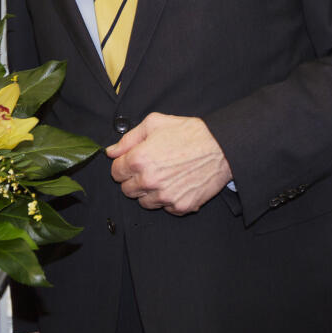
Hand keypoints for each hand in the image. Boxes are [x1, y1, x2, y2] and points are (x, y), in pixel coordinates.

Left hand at [106, 113, 231, 214]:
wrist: (220, 147)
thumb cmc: (188, 132)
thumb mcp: (154, 123)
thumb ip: (128, 139)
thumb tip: (111, 151)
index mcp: (139, 159)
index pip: (116, 172)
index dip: (123, 166)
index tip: (133, 162)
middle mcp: (149, 181)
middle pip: (127, 190)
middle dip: (134, 180)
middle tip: (150, 168)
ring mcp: (165, 196)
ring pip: (144, 202)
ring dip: (150, 192)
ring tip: (165, 176)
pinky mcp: (180, 206)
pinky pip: (165, 208)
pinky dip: (168, 199)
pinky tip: (177, 184)